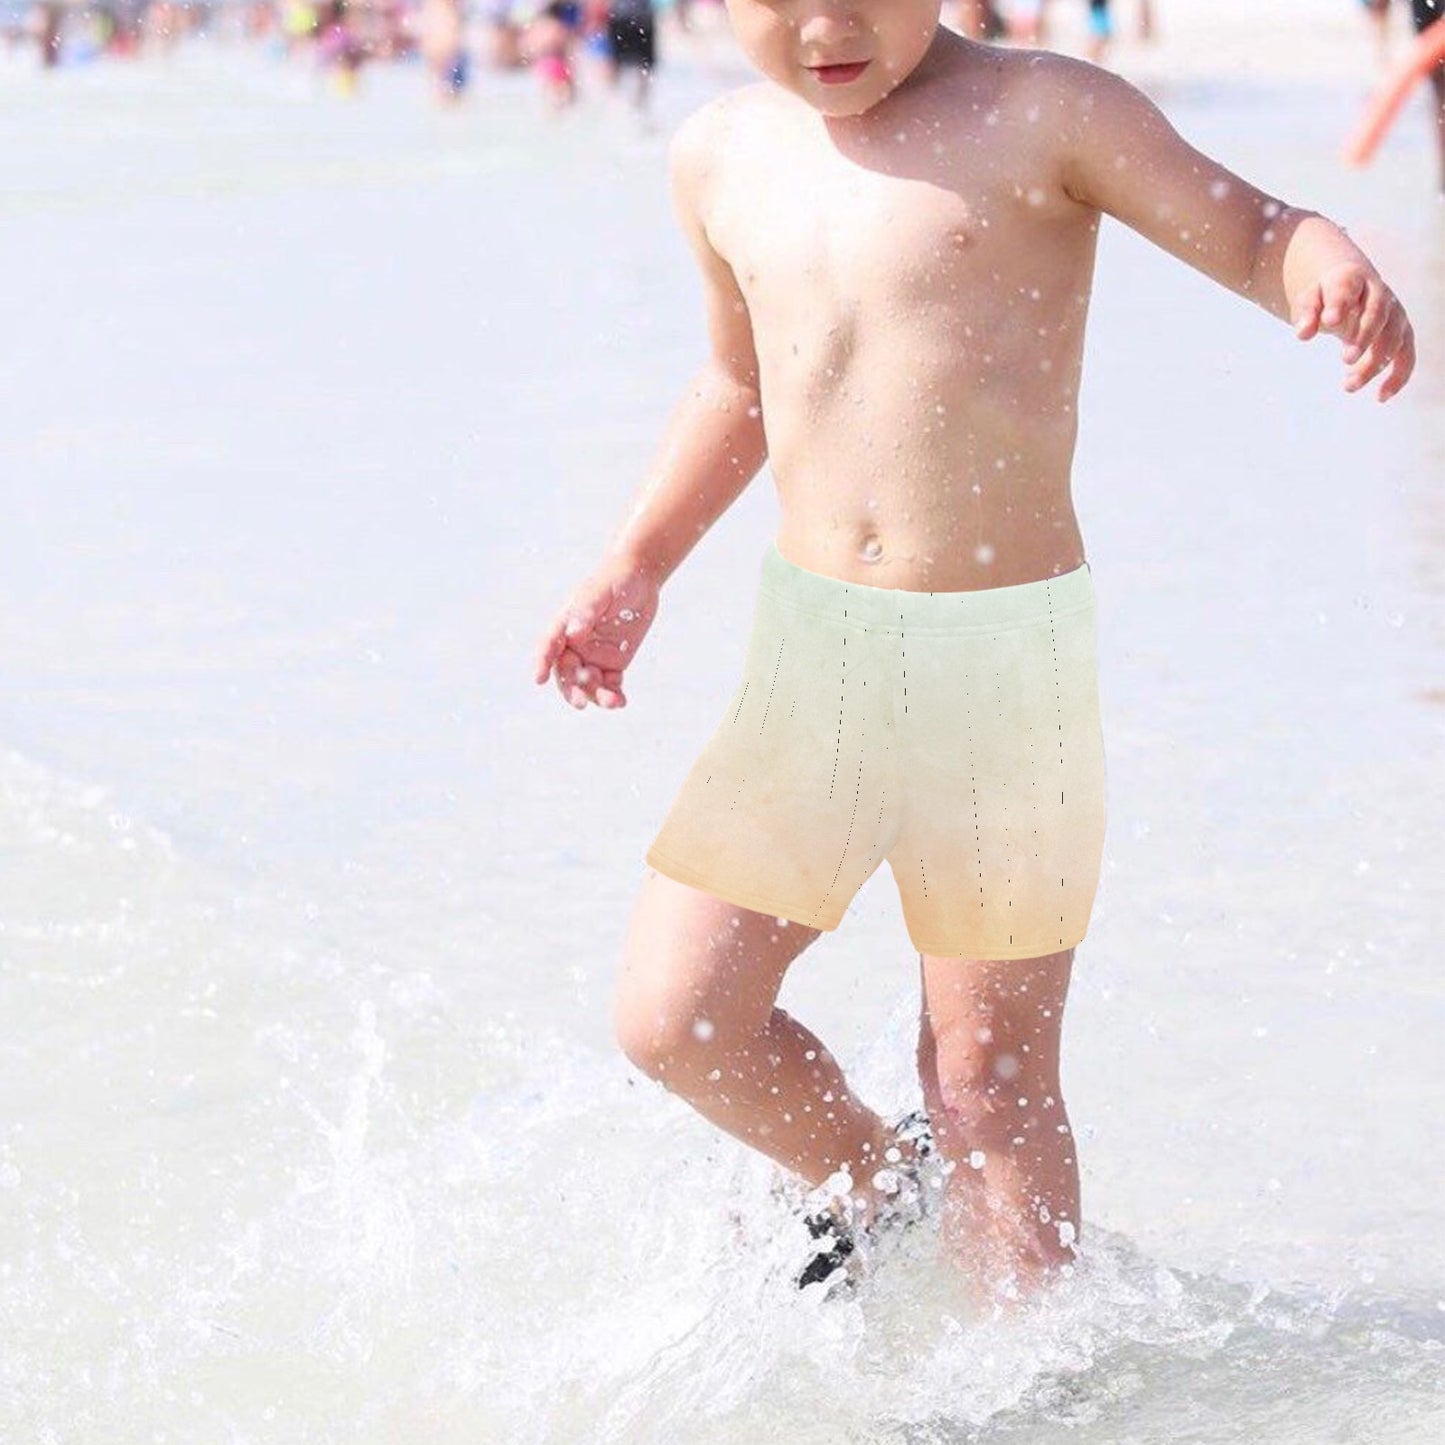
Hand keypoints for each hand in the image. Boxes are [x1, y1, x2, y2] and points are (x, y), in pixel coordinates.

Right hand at [533, 556, 659, 710]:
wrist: (639, 578)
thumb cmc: (614, 579)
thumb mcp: (599, 591)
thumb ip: (586, 611)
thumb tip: (573, 632)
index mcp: (564, 625)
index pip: (548, 646)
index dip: (541, 662)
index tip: (538, 679)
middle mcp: (575, 644)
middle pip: (566, 673)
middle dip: (571, 689)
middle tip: (580, 703)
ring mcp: (593, 656)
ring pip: (588, 684)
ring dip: (596, 696)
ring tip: (612, 702)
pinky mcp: (613, 663)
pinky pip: (609, 685)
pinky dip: (614, 695)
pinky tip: (620, 702)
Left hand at [1292, 261, 1414, 401]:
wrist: (1350, 287)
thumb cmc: (1324, 297)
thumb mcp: (1309, 300)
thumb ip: (1306, 313)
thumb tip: (1303, 334)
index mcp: (1352, 280)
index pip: (1347, 289)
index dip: (1340, 304)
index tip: (1329, 321)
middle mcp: (1379, 294)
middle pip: (1378, 314)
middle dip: (1364, 337)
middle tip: (1345, 359)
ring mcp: (1394, 313)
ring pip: (1393, 337)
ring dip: (1374, 363)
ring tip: (1347, 386)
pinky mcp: (1401, 333)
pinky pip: (1406, 355)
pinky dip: (1398, 376)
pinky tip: (1381, 396)